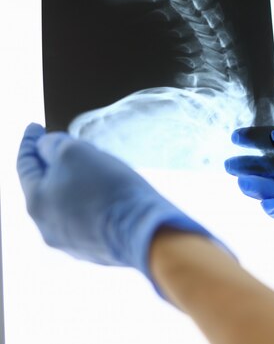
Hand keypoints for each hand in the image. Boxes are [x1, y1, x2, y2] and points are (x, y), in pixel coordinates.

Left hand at [16, 123, 218, 284]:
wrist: (146, 232)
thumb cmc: (110, 190)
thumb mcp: (76, 152)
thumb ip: (54, 145)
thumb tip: (46, 147)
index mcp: (36, 202)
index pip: (25, 164)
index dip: (30, 142)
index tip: (35, 127)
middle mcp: (47, 226)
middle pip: (45, 186)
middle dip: (54, 164)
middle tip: (67, 146)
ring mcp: (71, 241)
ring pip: (67, 203)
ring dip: (76, 184)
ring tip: (97, 171)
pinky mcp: (95, 249)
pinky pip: (88, 219)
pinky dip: (93, 203)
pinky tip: (110, 196)